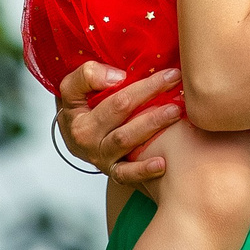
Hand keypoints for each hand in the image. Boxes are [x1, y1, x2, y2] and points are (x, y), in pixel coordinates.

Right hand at [55, 62, 183, 183]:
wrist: (74, 137)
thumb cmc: (79, 108)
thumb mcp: (72, 87)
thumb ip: (89, 75)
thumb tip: (118, 78)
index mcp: (80, 117)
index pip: (114, 99)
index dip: (144, 86)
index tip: (168, 73)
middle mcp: (89, 139)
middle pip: (122, 116)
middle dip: (151, 98)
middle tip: (177, 86)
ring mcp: (101, 157)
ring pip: (126, 142)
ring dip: (152, 127)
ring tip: (175, 113)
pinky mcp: (112, 171)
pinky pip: (126, 175)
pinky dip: (143, 171)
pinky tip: (162, 164)